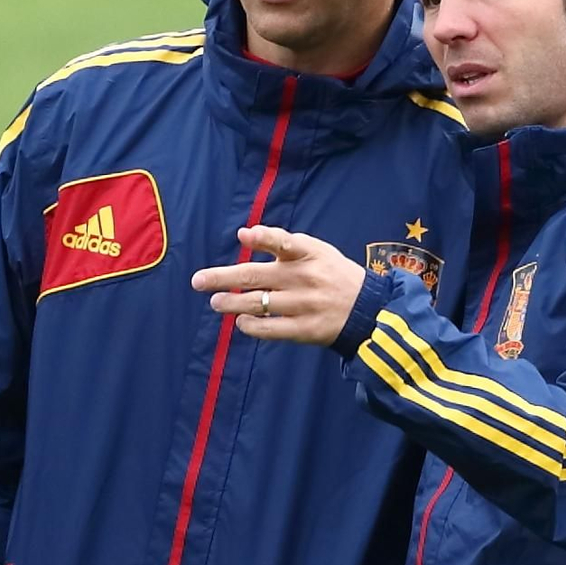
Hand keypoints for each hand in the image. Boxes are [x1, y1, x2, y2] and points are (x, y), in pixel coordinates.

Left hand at [191, 225, 366, 345]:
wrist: (367, 310)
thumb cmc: (333, 274)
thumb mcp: (317, 250)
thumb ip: (283, 242)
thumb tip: (244, 234)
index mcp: (309, 254)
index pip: (285, 242)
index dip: (263, 238)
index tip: (244, 236)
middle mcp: (305, 278)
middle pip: (256, 276)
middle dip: (222, 278)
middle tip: (198, 281)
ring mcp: (303, 305)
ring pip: (258, 304)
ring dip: (231, 303)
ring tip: (215, 301)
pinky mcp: (304, 329)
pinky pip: (269, 329)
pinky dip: (250, 325)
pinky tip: (240, 322)